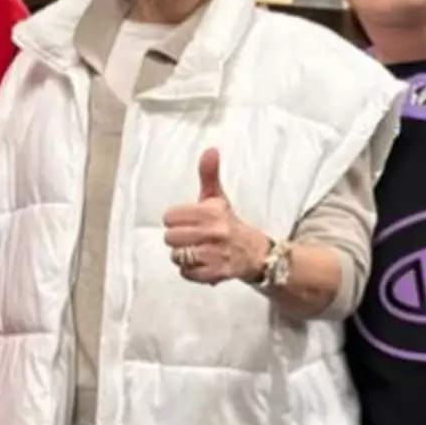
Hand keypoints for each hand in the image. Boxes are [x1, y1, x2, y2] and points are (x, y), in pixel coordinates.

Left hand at [163, 148, 267, 285]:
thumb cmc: (229, 223)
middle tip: (191, 237)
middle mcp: (214, 233)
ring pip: (177, 256)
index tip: (186, 222)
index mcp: (212, 212)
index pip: (170, 217)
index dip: (175, 220)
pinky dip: (190, 271)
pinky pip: (186, 273)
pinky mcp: (216, 274)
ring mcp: (215, 255)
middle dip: (178, 238)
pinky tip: (201, 263)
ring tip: (196, 250)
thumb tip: (210, 150)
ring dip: (183, 255)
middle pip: (170, 238)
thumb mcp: (218, 198)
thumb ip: (209, 174)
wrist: (255, 253)